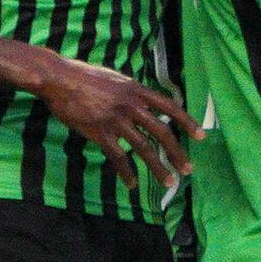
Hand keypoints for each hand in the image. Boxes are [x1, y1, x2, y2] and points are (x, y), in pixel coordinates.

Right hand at [31, 52, 192, 186]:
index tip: (201, 137)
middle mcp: (131, 105)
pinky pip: (119, 158)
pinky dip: (127, 173)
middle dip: (177, 154)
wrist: (59, 78)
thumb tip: (144, 102)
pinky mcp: (100, 133)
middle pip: (162, 133)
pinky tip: (132, 184)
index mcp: (137, 90)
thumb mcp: (115, 79)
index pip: (170, 107)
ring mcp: (116, 120)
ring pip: (144, 149)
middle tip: (188, 169)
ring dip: (158, 168)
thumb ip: (131, 93)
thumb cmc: (84, 77)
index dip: (187, 123)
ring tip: (169, 183)